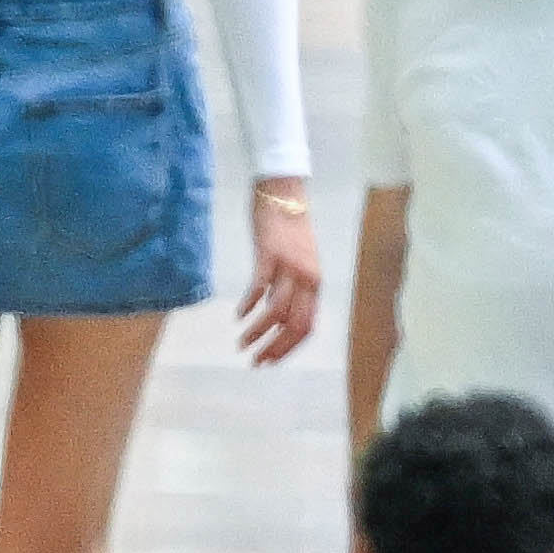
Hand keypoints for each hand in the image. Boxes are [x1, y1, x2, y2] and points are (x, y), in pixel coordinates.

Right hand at [230, 175, 323, 364]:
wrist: (284, 191)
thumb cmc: (289, 227)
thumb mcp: (299, 262)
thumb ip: (293, 289)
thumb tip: (280, 318)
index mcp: (315, 283)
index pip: (306, 327)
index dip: (288, 349)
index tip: (270, 361)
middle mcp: (307, 277)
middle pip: (294, 325)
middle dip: (274, 348)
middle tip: (255, 361)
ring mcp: (289, 266)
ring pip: (276, 311)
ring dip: (258, 332)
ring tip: (242, 343)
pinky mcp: (270, 253)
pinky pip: (260, 286)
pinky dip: (249, 304)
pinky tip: (238, 315)